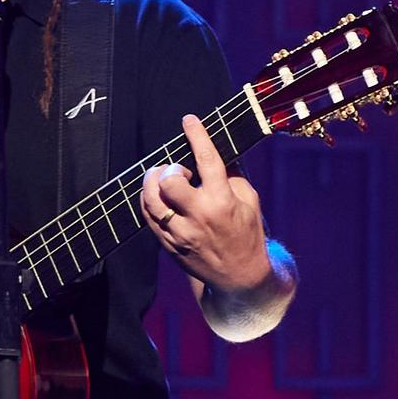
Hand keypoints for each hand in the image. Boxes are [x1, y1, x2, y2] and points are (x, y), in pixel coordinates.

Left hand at [142, 115, 272, 292]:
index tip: (189, 121)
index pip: (207, 161)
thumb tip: (216, 151)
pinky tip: (157, 195)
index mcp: (223, 202)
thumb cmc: (247, 234)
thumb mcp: (250, 202)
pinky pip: (148, 217)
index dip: (197, 136)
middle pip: (168, 182)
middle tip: (178, 170)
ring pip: (151, 200)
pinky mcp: (169, 245)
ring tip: (162, 178)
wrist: (240, 277)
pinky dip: (149, 201)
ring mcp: (181, 233)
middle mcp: (199, 217)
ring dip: (152, 182)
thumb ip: (232, 175)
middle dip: (170, 169)